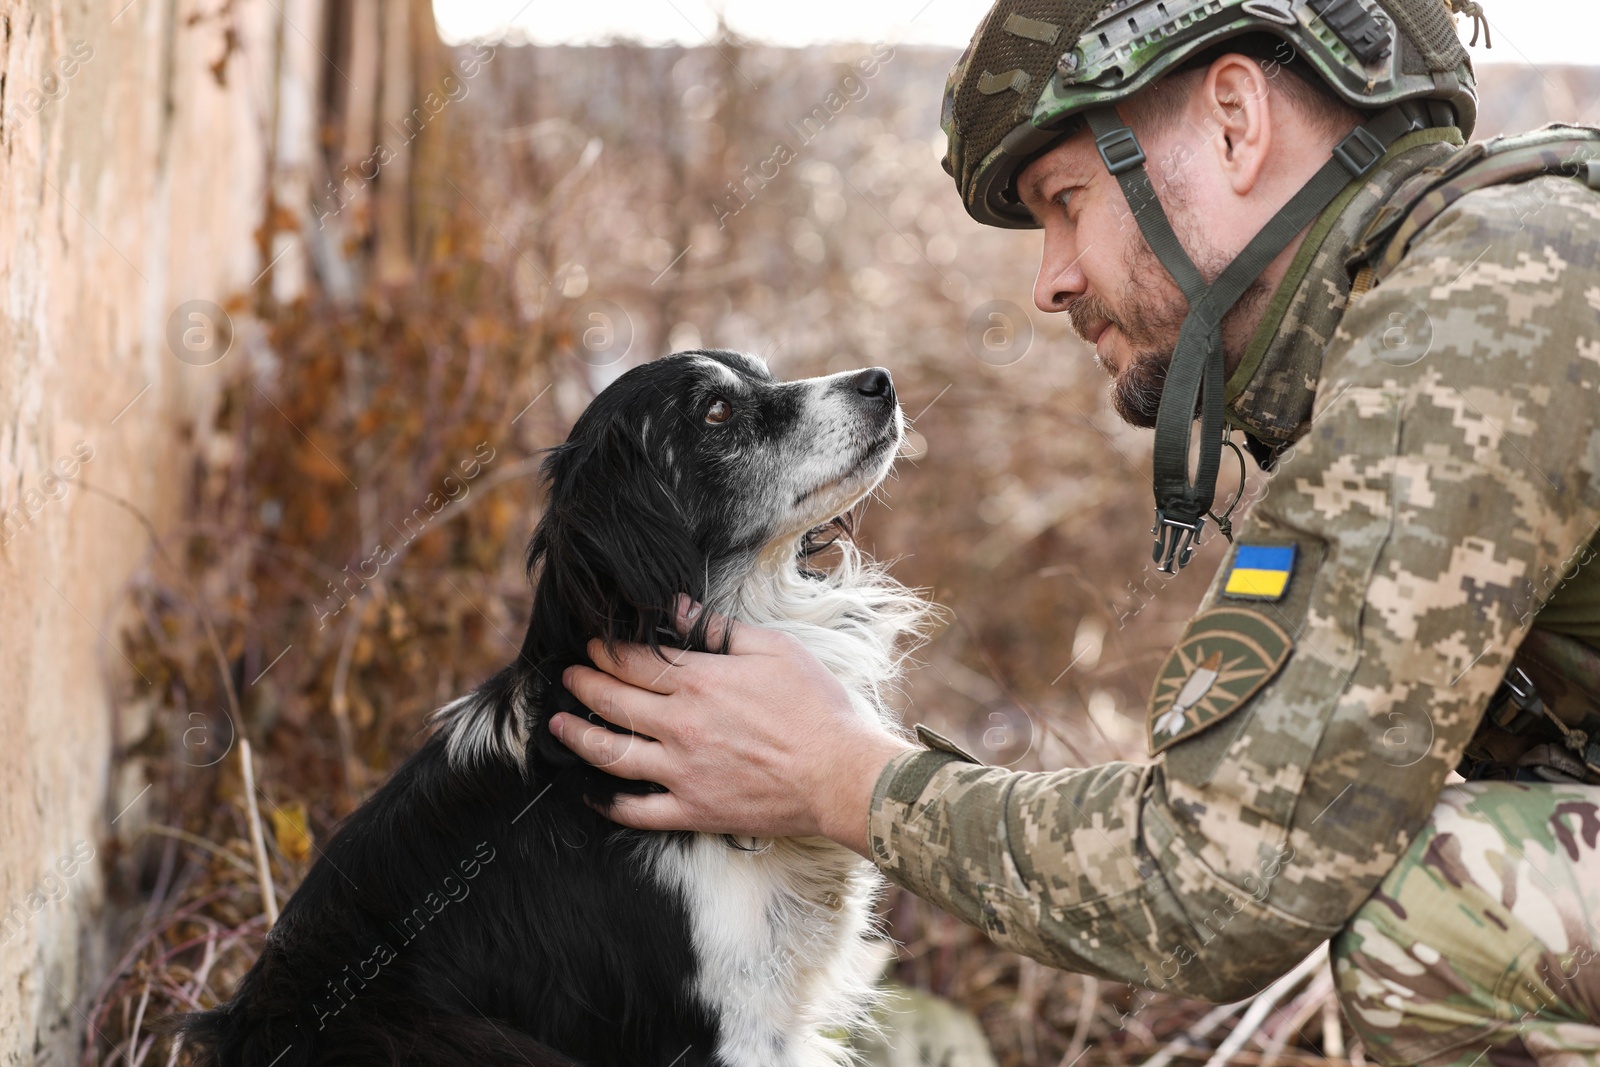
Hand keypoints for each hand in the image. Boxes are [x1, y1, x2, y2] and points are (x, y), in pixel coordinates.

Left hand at [550, 598, 913, 854]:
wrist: (841, 774)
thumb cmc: (817, 707)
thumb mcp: (774, 649)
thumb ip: (719, 631)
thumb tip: (678, 609)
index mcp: (701, 682)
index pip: (634, 661)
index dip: (606, 652)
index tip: (592, 646)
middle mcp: (682, 725)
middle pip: (613, 701)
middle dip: (582, 684)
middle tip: (567, 676)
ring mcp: (683, 771)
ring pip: (611, 753)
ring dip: (577, 736)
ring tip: (556, 724)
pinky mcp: (694, 810)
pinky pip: (636, 811)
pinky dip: (606, 803)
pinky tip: (589, 793)